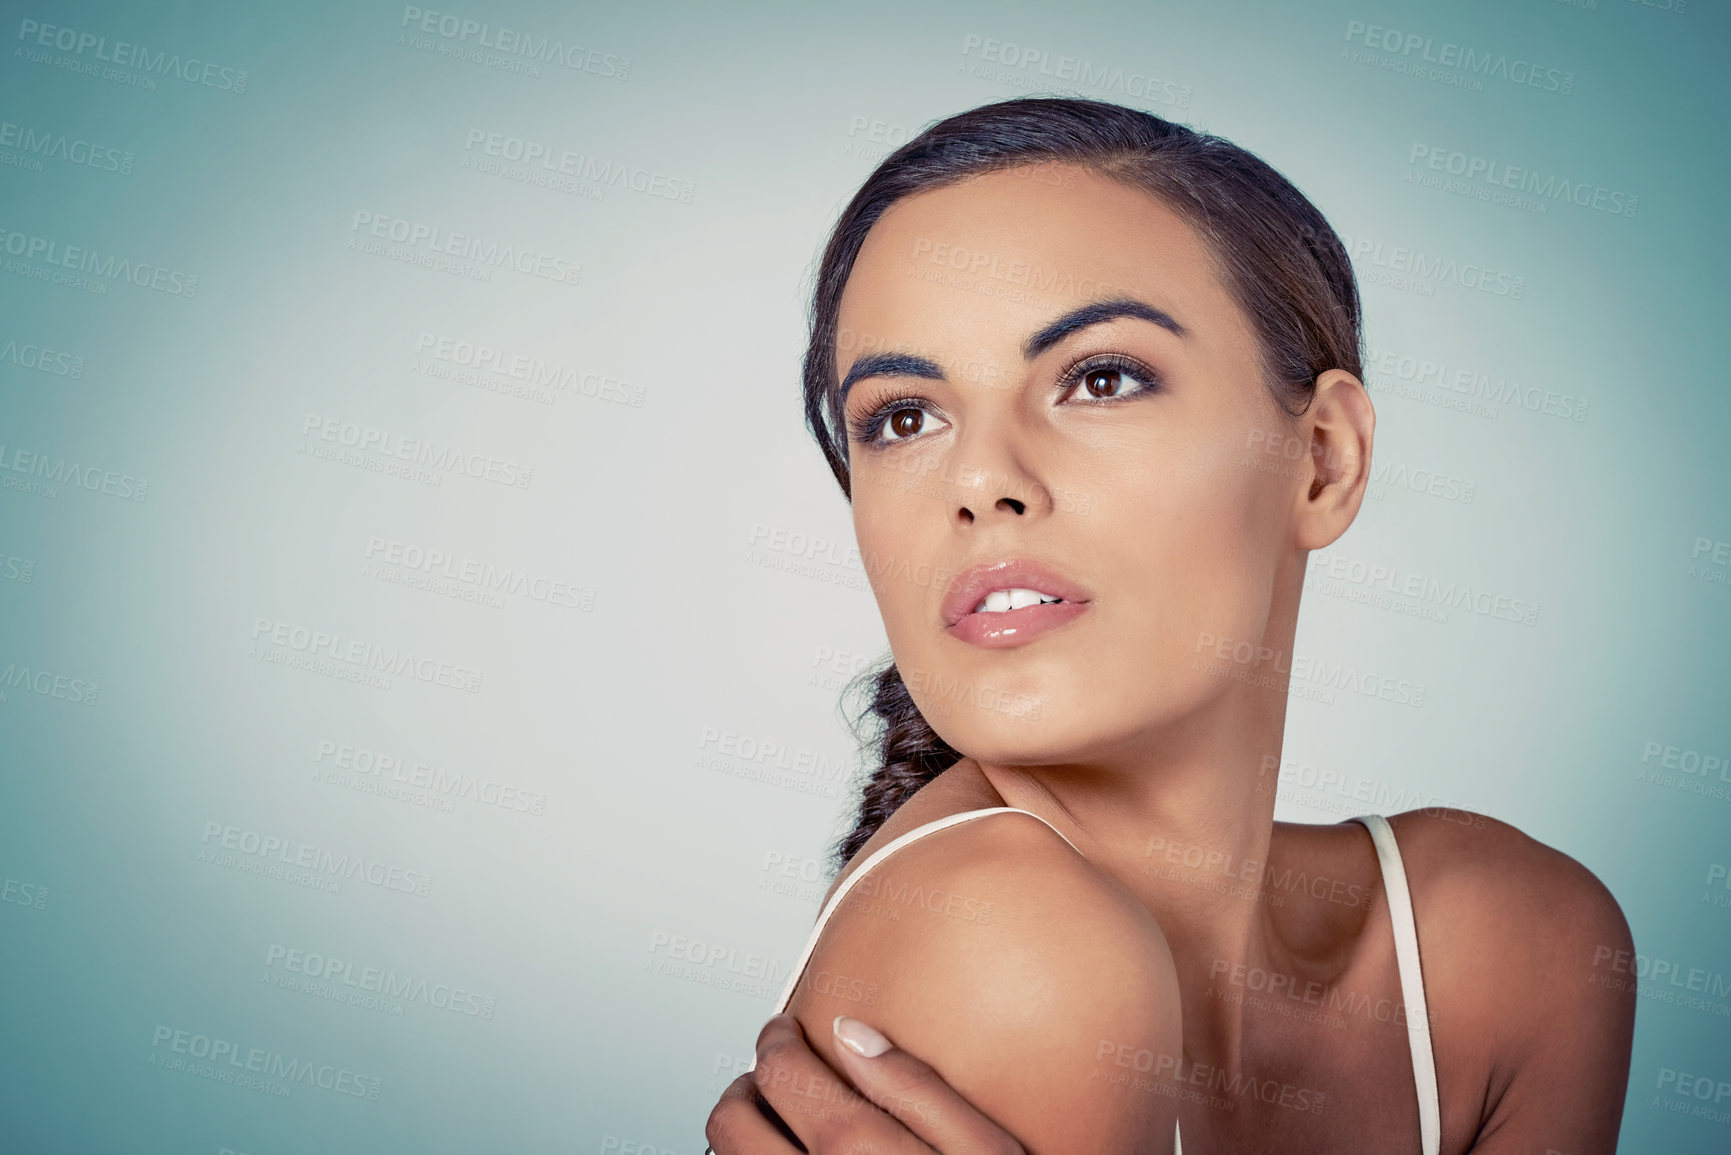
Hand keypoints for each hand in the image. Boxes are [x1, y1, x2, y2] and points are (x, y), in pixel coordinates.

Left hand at [705, 1012, 1026, 1153]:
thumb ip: (916, 1087)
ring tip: (778, 1127)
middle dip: (747, 1086)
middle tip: (774, 1077)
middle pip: (731, 1121)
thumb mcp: (983, 1152)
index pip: (780, 1071)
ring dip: (743, 1138)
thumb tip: (854, 1034)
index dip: (777, 1039)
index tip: (787, 1033)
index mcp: (856, 1151)